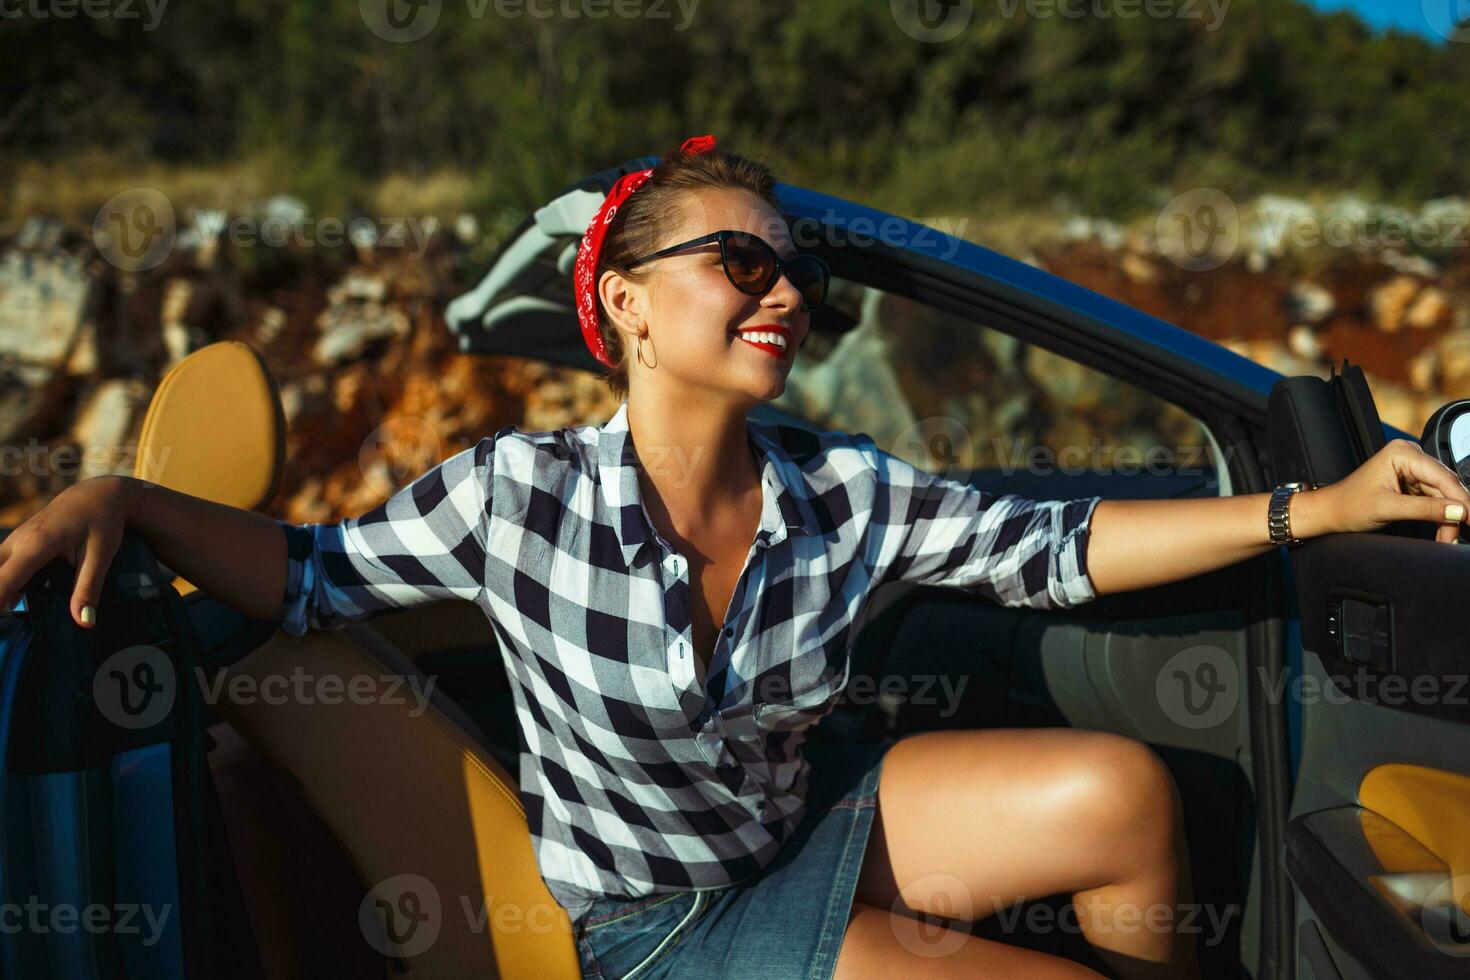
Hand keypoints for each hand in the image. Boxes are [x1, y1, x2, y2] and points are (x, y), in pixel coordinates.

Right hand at [0, 476, 136, 626]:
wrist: (98, 495)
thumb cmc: (102, 522)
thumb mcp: (101, 555)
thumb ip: (88, 589)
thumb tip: (84, 622)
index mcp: (35, 545)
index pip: (3, 581)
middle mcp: (17, 542)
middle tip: (10, 625)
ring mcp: (14, 542)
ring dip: (2, 592)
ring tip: (15, 617)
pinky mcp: (17, 544)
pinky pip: (3, 568)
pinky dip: (6, 584)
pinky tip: (21, 602)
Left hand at [1303, 439, 1469, 543]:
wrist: (1330, 512)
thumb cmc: (1348, 505)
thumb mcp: (1388, 508)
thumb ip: (1425, 509)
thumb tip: (1459, 510)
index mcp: (1402, 453)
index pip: (1442, 476)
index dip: (1461, 499)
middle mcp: (1409, 456)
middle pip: (1445, 487)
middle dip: (1454, 513)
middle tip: (1456, 535)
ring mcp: (1411, 469)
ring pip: (1443, 496)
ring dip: (1447, 518)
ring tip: (1446, 538)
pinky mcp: (1411, 483)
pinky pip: (1434, 500)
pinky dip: (1438, 516)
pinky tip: (1442, 531)